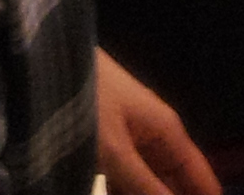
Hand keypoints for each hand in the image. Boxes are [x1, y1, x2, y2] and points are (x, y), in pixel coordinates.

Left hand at [93, 51, 219, 194]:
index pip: (202, 179)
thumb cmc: (84, 102)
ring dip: (143, 194)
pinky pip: (126, 175)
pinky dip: (124, 191)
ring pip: (149, 181)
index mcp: (167, 131)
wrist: (40, 62)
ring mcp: (132, 136)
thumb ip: (148, 188)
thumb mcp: (116, 153)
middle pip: (175, 182)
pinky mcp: (108, 140)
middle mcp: (156, 133)